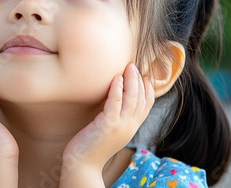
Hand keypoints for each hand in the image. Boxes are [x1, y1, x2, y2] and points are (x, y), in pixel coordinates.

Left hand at [61, 64, 153, 180]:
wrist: (82, 164)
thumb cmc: (92, 144)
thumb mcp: (110, 128)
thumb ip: (117, 115)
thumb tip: (116, 97)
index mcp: (132, 127)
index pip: (147, 105)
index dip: (148, 89)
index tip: (145, 74)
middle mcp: (130, 126)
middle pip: (142, 100)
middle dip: (140, 80)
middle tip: (134, 65)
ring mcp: (120, 127)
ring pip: (132, 100)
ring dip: (132, 81)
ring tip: (129, 67)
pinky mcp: (107, 126)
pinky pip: (116, 105)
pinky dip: (118, 90)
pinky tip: (116, 79)